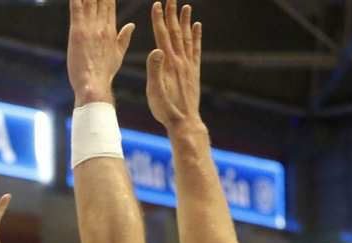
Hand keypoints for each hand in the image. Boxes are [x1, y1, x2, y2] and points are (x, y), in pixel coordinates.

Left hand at [67, 0, 135, 106]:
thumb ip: (123, 38)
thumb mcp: (118, 55)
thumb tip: (130, 25)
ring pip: (89, 0)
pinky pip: (76, 8)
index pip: (109, 4)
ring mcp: (90, 27)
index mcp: (111, 30)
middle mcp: (102, 25)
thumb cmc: (104, 73)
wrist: (94, 85)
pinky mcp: (78, 32)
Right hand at [146, 1, 202, 130]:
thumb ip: (154, 69)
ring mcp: (189, 65)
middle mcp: (180, 60)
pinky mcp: (194, 71)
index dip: (158, 20)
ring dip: (185, 21)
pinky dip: (196, 36)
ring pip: (186, 38)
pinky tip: (197, 27)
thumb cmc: (166, 109)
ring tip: (186, 7)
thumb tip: (156, 49)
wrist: (184, 121)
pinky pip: (196, 49)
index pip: (162, 36)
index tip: (157, 5)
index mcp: (168, 63)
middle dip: (172, 15)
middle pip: (175, 32)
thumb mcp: (154, 91)